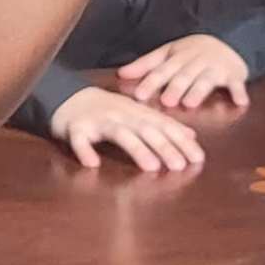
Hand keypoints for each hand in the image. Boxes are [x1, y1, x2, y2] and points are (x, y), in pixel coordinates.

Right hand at [48, 86, 206, 173]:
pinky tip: (92, 164)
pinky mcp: (75, 128)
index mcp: (136, 112)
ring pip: (119, 134)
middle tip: (179, 165)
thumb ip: (162, 123)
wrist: (66, 96)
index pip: (163, 125)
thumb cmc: (105, 109)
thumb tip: (191, 136)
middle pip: (145, 130)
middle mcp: (120, 114)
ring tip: (151, 167)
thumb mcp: (136, 112)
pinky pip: (79, 140)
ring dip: (136, 149)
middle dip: (164, 147)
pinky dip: (85, 150)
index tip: (198, 158)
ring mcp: (98, 120)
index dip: (180, 141)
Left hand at [118, 33, 251, 111]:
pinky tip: (240, 103)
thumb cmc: (191, 53)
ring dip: (199, 91)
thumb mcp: (168, 54)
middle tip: (166, 101)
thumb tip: (121, 74)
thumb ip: (145, 65)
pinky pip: (237, 83)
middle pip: (184, 75)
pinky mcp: (234, 74)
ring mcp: (215, 67)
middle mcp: (195, 60)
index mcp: (177, 55)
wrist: (228, 41)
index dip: (151, 82)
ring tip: (190, 103)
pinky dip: (239, 92)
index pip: (162, 69)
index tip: (139, 95)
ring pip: (206, 79)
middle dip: (175, 87)